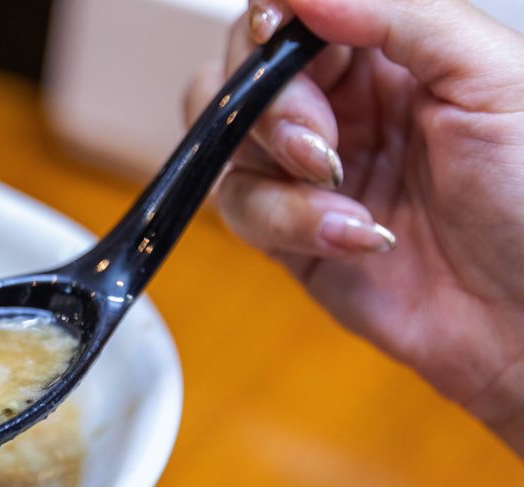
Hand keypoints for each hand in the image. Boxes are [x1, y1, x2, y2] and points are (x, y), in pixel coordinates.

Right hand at [186, 0, 523, 453]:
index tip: (280, 37)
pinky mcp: (289, 234)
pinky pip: (242, 211)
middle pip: (242, 71)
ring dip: (277, 170)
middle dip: (270, 105)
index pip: (293, 13)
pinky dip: (289, 223)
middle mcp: (342, 105)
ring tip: (342, 191)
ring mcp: (309, 172)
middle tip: (322, 143)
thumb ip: (398, 14)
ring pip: (226, 142)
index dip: (273, 22)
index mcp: (391, 52)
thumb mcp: (490, 78)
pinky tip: (355, 235)